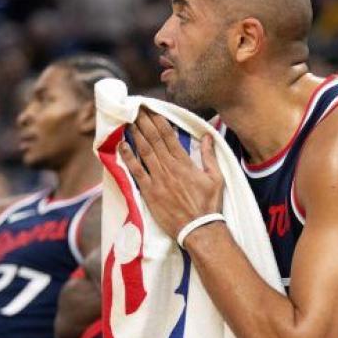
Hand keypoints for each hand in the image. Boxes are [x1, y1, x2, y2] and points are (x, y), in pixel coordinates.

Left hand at [119, 109, 223, 238]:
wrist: (199, 229)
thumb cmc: (209, 205)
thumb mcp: (216, 178)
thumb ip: (210, 156)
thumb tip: (207, 136)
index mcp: (185, 163)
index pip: (168, 136)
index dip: (158, 120)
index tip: (150, 109)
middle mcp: (170, 168)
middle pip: (154, 140)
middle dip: (144, 122)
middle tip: (135, 108)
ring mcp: (158, 180)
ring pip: (144, 152)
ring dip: (135, 134)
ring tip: (127, 120)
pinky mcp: (150, 192)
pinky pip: (136, 172)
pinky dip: (128, 157)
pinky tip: (121, 145)